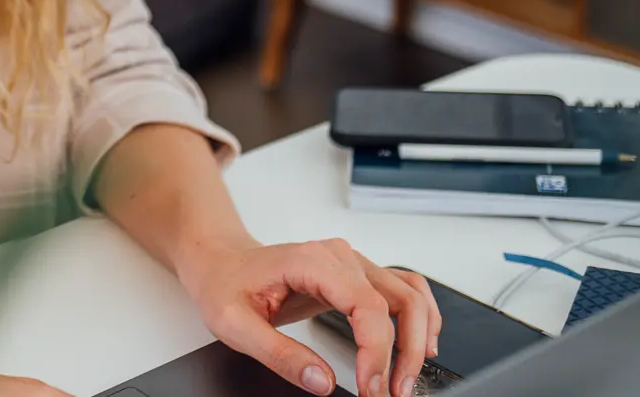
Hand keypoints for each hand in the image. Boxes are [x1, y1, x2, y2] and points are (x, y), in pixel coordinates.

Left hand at [176, 237, 441, 396]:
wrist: (219, 262)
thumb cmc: (225, 284)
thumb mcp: (234, 324)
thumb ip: (279, 354)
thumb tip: (323, 381)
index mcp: (311, 262)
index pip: (366, 306)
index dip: (377, 352)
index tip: (372, 388)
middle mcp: (339, 257)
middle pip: (399, 300)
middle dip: (405, 352)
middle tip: (395, 392)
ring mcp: (351, 263)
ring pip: (409, 294)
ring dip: (419, 336)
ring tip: (407, 378)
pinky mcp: (355, 276)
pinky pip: (403, 289)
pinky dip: (419, 316)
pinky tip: (420, 344)